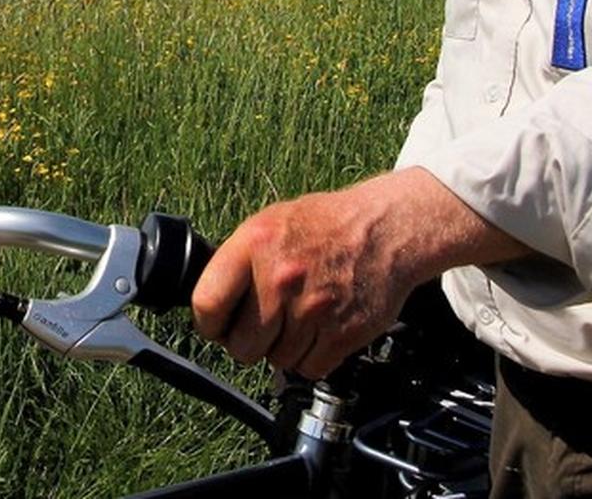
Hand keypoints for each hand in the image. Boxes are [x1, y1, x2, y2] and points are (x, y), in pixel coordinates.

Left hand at [190, 168, 521, 377]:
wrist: (385, 229)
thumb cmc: (324, 225)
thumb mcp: (269, 224)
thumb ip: (236, 262)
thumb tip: (207, 303)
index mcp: (254, 245)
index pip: (207, 304)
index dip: (210, 322)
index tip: (219, 324)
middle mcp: (280, 278)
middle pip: (241, 346)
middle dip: (250, 341)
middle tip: (266, 323)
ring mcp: (312, 309)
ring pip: (277, 361)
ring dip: (285, 348)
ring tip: (300, 317)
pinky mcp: (342, 334)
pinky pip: (309, 368)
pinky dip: (312, 356)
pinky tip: (320, 329)